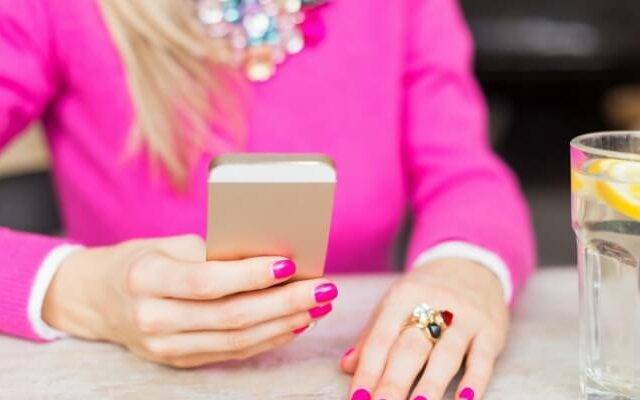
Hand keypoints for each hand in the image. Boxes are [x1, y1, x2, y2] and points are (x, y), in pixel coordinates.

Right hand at [42, 235, 337, 367]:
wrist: (97, 300)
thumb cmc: (139, 260)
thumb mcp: (167, 245)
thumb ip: (214, 253)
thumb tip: (272, 256)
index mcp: (146, 279)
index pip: (207, 281)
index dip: (251, 275)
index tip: (290, 263)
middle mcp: (153, 318)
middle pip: (231, 315)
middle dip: (285, 302)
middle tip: (323, 288)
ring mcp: (165, 347)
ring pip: (237, 339)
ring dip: (284, 323)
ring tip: (318, 305)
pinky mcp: (179, 361)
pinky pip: (232, 352)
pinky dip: (267, 339)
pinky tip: (294, 324)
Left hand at [340, 258, 507, 399]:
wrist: (472, 263)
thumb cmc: (425, 292)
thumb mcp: (395, 303)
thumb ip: (372, 336)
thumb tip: (347, 367)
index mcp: (403, 297)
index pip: (381, 338)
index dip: (368, 370)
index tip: (358, 398)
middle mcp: (434, 304)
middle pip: (411, 348)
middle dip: (394, 382)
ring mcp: (465, 318)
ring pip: (446, 355)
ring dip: (431, 385)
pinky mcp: (491, 330)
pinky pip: (482, 358)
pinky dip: (474, 381)